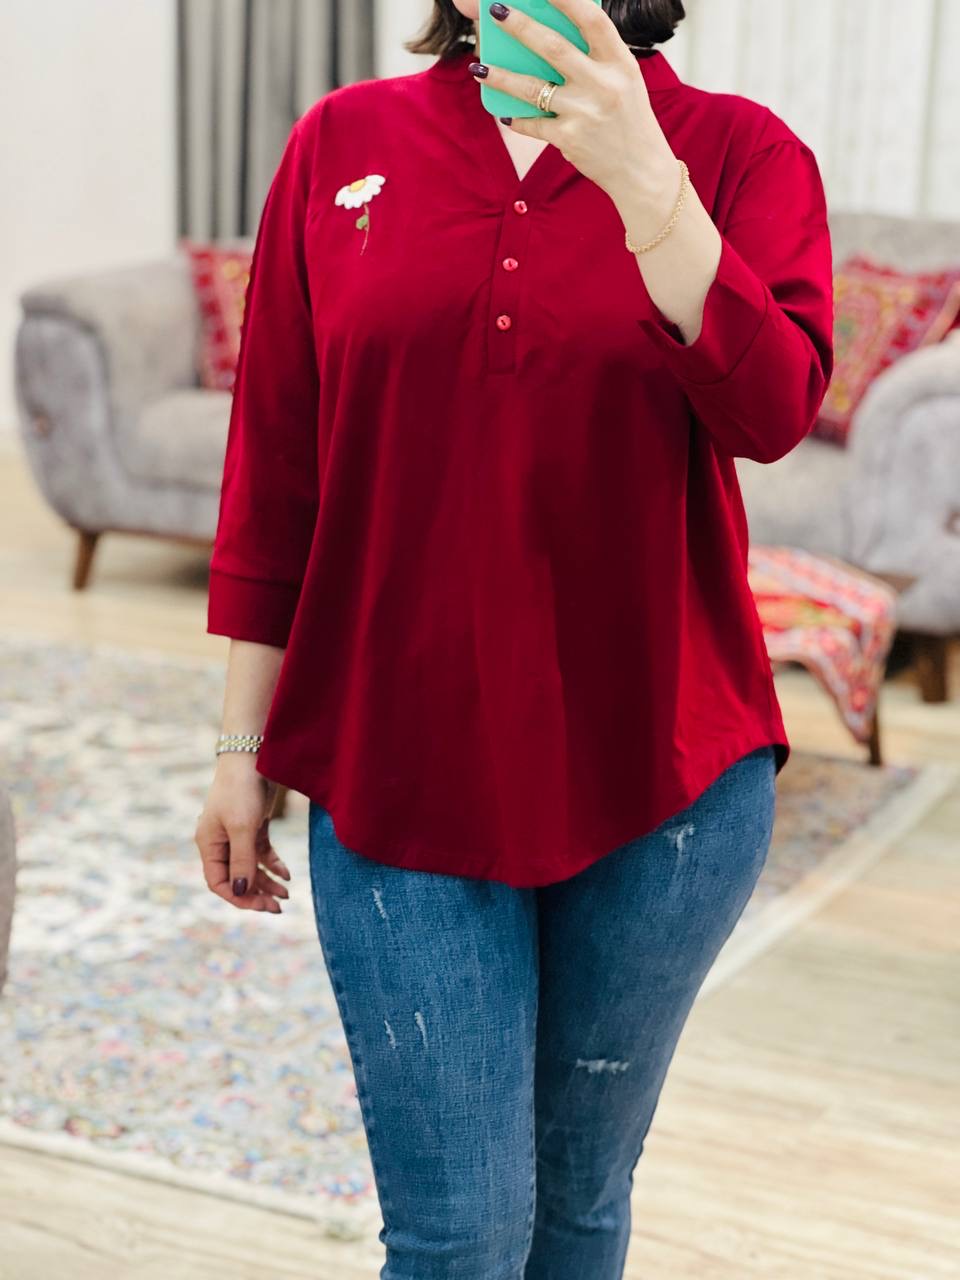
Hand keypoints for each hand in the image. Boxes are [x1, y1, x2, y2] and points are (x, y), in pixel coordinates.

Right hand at [194, 754, 290, 913]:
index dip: (239, 897)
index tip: (262, 905)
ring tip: (286, 894)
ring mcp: (236, 834)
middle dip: (256, 894)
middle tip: (279, 907)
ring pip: (250, 867)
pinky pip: (261, 853)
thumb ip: (243, 861)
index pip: (219, 882)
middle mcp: (220, 842)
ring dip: (267, 882)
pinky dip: (273, 864)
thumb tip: (241, 892)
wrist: (254, 755)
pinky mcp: (253, 825)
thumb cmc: (242, 790)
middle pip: (236, 878)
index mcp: (208, 844)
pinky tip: (286, 874)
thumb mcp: (243, 828)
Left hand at [477, 0, 678, 205]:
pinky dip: (517, 119)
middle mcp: (602, 85)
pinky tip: (505, 114)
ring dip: (501, 77)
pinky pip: (533, 124)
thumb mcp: (625, 81)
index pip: (591, 20)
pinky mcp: (569, 139)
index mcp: (620, 63)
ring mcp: (584, 112)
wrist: (641, 171)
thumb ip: (597, 58)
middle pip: (553, 47)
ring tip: (479, 68)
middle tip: (496, 11)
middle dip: (520, 26)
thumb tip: (550, 35)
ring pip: (532, 88)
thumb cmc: (629, 119)